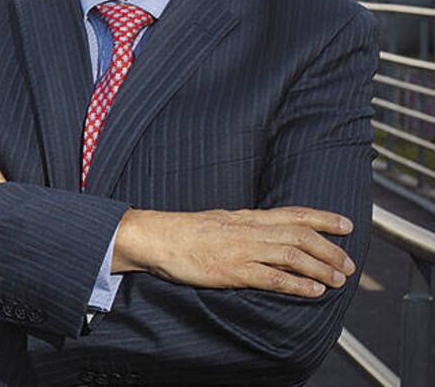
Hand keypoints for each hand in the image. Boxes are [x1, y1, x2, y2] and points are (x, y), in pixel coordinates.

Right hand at [113, 207, 356, 297]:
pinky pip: (273, 277)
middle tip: (350, 263)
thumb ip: (242, 227)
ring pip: (293, 255)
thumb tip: (262, 234)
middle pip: (301, 236)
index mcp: (246, 217)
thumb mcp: (218, 220)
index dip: (323, 218)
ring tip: (339, 280)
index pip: (293, 214)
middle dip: (331, 249)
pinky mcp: (233, 270)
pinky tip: (314, 291)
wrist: (155, 236)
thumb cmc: (182, 231)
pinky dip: (298, 284)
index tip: (346, 224)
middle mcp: (249, 230)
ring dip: (322, 268)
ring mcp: (242, 249)